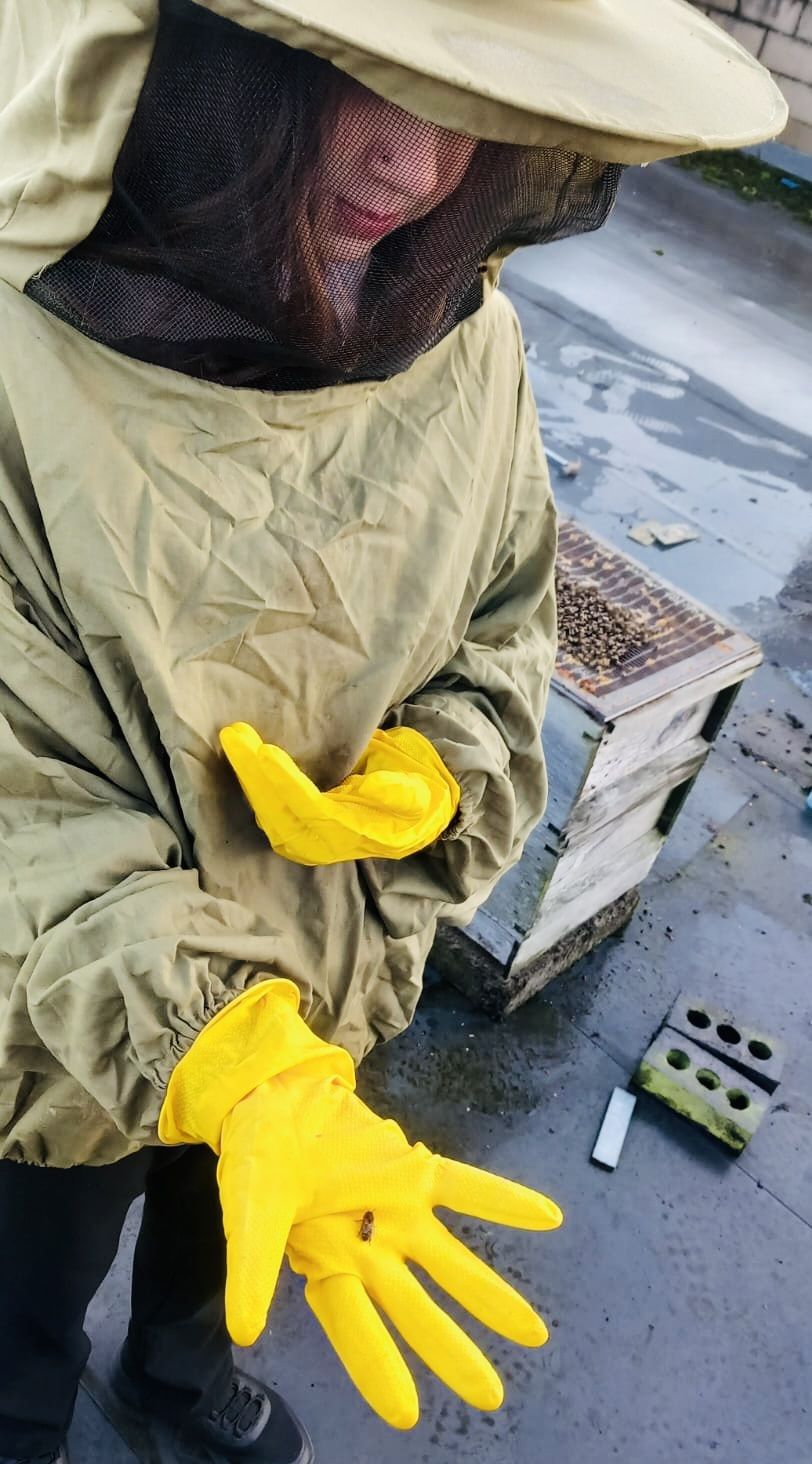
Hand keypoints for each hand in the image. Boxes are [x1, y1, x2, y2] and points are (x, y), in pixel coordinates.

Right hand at [159, 981, 561, 1428]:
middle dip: (451, 1352)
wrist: (275, 1097)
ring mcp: (398, 1211)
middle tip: (491, 1396)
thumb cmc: (256, 1164)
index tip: (406, 1414)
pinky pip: (465, 1189)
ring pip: (450, 1262)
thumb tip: (244, 1332)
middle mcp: (371, 1249)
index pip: (353, 1327)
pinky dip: (504, 1201)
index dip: (376, 1367)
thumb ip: (249, 1270)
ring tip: (534, 1333)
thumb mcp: (248, 1214)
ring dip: (490, 1295)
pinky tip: (548, 1217)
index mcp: (326, 1267)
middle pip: (415, 1309)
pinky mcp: (413, 1170)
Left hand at [219, 721, 459, 863]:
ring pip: (267, 810)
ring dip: (247, 776)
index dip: (286, 783)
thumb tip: (376, 785)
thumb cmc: (418, 799)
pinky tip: (240, 755)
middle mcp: (323, 842)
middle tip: (234, 735)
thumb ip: (401, 794)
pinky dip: (252, 782)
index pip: (310, 808)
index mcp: (352, 833)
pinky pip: (268, 807)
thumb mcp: (421, 794)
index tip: (266, 753)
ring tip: (234, 738)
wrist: (416, 815)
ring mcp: (306, 836)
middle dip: (253, 774)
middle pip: (278, 810)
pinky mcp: (297, 825)